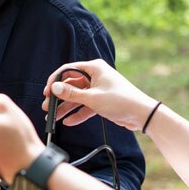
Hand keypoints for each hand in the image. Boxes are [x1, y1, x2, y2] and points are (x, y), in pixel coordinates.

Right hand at [43, 59, 157, 130]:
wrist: (141, 114)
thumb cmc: (121, 101)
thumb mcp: (92, 98)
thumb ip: (71, 94)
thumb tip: (54, 87)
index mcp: (94, 68)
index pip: (68, 70)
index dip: (55, 81)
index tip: (46, 92)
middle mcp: (95, 76)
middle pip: (71, 85)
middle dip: (59, 97)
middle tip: (47, 107)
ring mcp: (98, 89)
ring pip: (77, 97)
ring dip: (66, 107)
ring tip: (53, 117)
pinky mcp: (101, 100)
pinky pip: (85, 106)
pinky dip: (77, 113)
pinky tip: (68, 122)